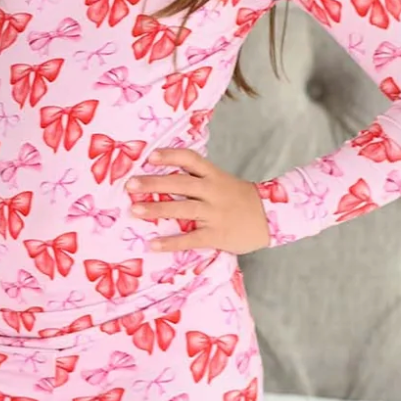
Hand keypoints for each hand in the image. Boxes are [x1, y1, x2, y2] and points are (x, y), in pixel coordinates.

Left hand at [125, 147, 272, 254]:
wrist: (270, 218)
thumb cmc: (240, 199)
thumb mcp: (222, 181)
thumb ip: (199, 178)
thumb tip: (164, 176)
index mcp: (214, 175)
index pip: (190, 159)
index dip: (170, 156)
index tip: (149, 156)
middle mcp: (213, 191)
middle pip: (180, 183)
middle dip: (153, 183)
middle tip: (130, 185)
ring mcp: (215, 213)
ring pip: (182, 209)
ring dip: (156, 209)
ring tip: (134, 210)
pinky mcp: (217, 235)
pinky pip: (191, 238)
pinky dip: (171, 242)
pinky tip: (153, 244)